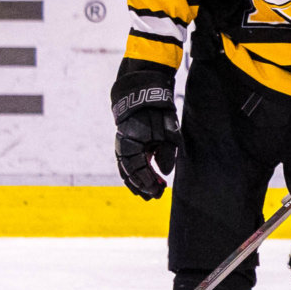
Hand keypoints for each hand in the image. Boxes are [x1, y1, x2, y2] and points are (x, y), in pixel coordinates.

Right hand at [111, 84, 178, 199]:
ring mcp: (124, 146)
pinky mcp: (128, 144)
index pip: (138, 171)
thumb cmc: (156, 112)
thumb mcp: (167, 131)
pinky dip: (135, 175)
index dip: (148, 183)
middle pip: (130, 174)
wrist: (142, 93)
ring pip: (127, 171)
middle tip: (157, 196)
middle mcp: (123, 148)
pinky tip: (145, 181)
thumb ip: (166, 152)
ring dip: (138, 183)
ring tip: (151, 193)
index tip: (160, 191)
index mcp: (131, 146)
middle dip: (143, 186)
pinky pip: (128, 165)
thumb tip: (165, 173)